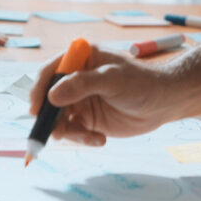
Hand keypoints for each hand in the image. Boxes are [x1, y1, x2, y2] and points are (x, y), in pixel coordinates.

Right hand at [29, 44, 172, 145]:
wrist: (164, 102)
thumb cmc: (142, 82)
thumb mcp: (113, 79)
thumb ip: (83, 84)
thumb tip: (52, 95)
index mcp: (79, 60)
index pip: (49, 72)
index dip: (39, 90)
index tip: (36, 109)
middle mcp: (75, 81)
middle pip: (49, 99)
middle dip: (50, 117)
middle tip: (57, 133)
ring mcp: (80, 101)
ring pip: (59, 119)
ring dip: (68, 132)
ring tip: (88, 135)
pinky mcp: (88, 120)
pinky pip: (74, 132)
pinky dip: (82, 139)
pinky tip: (100, 140)